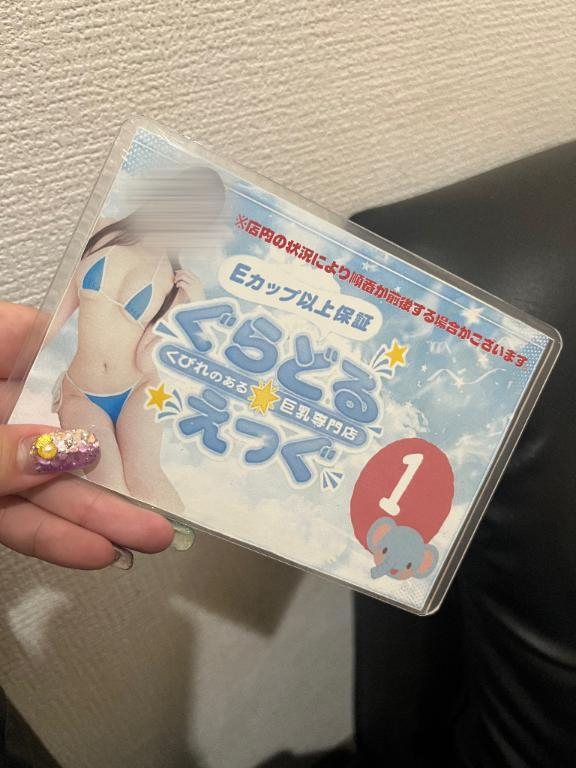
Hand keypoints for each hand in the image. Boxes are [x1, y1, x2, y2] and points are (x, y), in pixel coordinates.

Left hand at [0, 302, 173, 569]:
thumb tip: (66, 452)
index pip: (30, 337)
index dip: (86, 350)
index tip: (141, 368)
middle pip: (55, 423)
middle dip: (111, 460)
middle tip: (164, 473)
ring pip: (43, 482)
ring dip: (94, 513)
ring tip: (147, 533)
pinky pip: (16, 518)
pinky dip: (53, 537)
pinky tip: (95, 550)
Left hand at [174, 269, 204, 302]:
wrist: (201, 304)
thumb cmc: (198, 298)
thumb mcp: (196, 288)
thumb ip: (192, 283)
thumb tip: (183, 280)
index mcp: (197, 279)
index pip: (188, 271)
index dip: (181, 271)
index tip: (177, 273)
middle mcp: (196, 280)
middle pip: (185, 271)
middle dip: (178, 273)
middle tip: (174, 278)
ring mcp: (193, 284)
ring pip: (182, 276)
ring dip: (177, 278)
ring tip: (175, 282)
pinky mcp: (190, 288)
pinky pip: (181, 282)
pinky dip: (178, 283)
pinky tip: (177, 286)